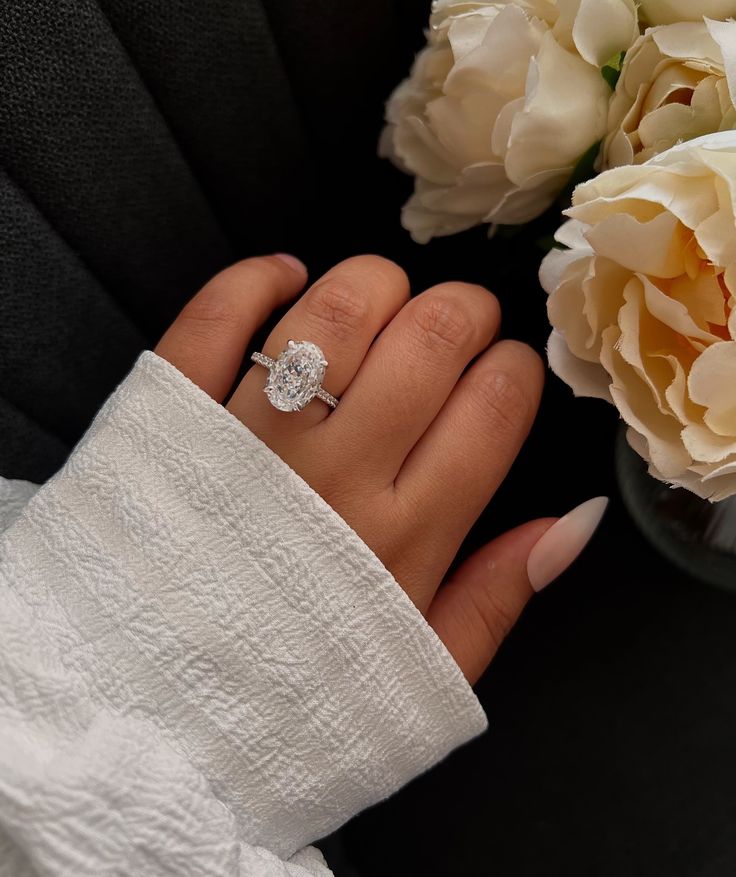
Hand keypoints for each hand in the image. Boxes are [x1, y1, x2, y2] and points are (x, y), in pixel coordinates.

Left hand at [156, 254, 605, 683]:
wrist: (150, 723)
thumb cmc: (293, 700)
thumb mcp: (420, 676)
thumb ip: (500, 596)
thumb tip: (576, 519)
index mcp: (407, 535)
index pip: (495, 406)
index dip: (515, 368)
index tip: (503, 372)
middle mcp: (336, 474)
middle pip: (430, 338)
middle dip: (464, 310)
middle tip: (455, 326)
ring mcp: (249, 440)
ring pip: (336, 312)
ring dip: (376, 285)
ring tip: (381, 305)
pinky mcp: (172, 421)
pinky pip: (216, 318)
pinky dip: (256, 279)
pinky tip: (285, 278)